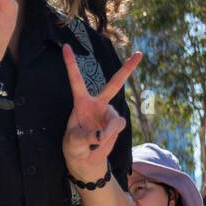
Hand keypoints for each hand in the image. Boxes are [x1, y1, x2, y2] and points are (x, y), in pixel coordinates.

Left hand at [62, 46, 141, 181]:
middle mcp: (97, 104)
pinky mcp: (116, 124)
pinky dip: (111, 135)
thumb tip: (101, 135)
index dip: (71, 64)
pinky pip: (118, 127)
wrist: (84, 159)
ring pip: (115, 120)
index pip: (76, 80)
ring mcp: (108, 114)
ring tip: (97, 140)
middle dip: (128, 69)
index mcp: (81, 102)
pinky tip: (103, 140)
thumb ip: (86, 137)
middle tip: (139, 53)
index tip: (66, 46)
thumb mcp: (73, 142)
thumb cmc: (74, 147)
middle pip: (114, 84)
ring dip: (108, 131)